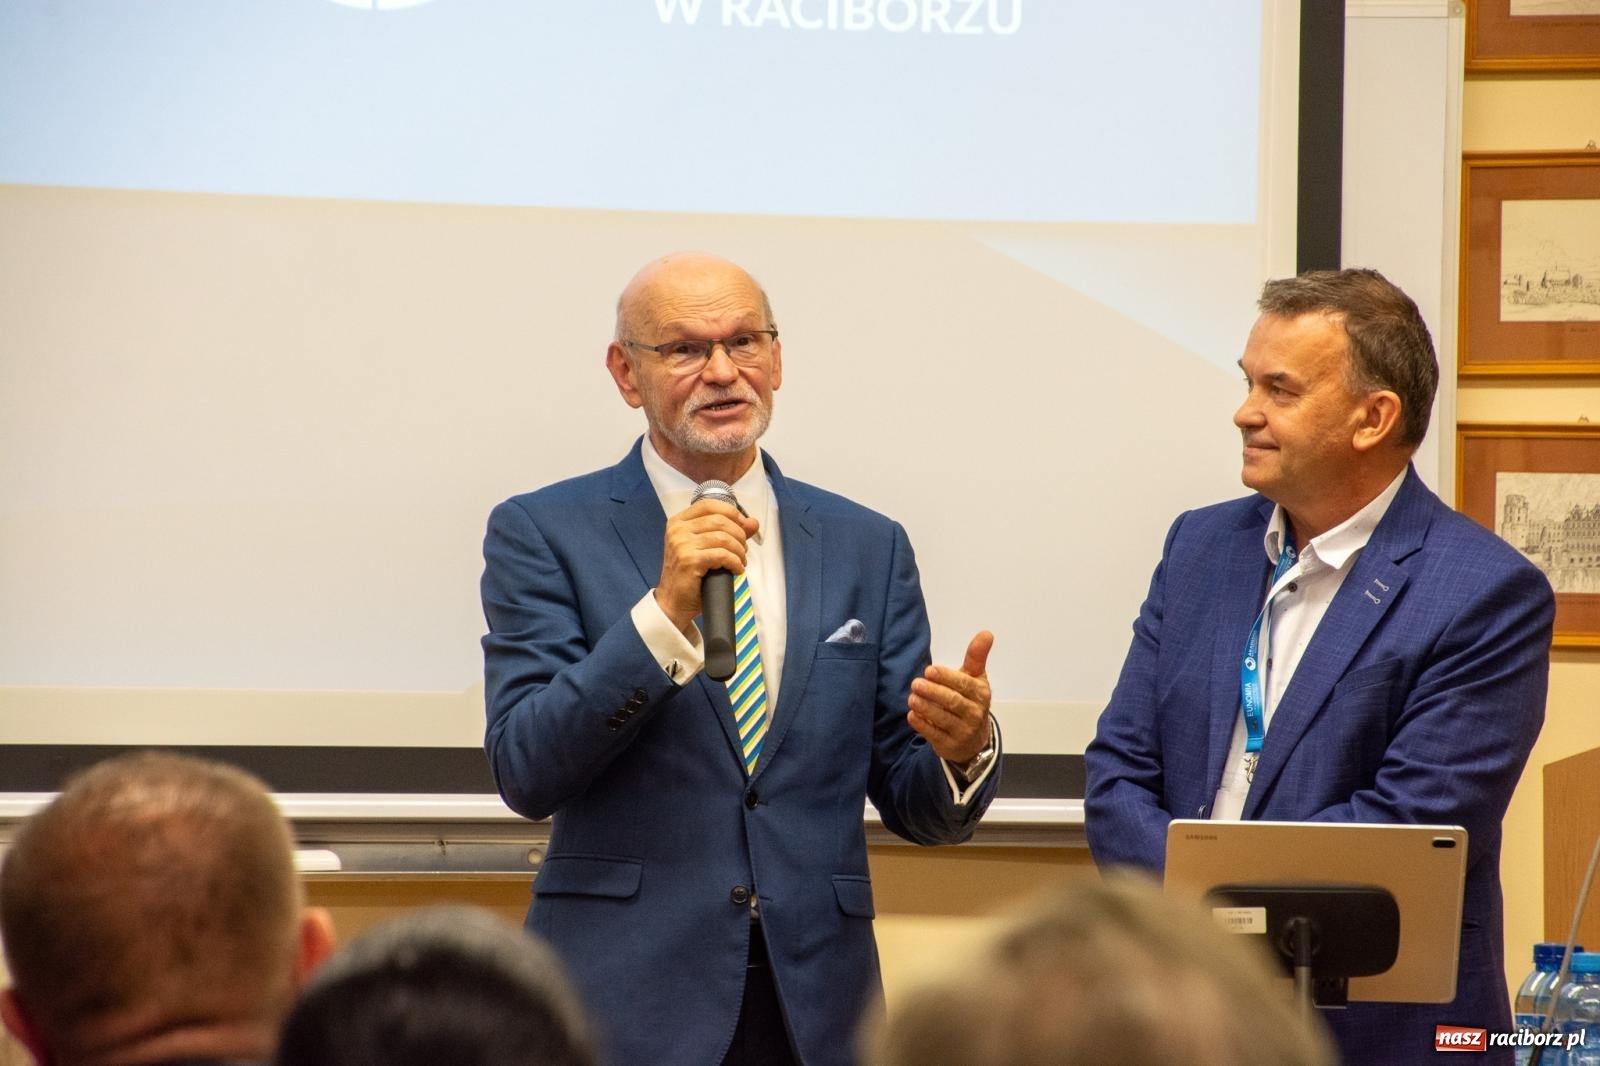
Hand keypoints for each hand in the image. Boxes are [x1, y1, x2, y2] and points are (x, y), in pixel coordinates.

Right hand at [653, 499, 759, 633]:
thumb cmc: (689, 575)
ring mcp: (682, 545)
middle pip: (720, 520)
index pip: (710, 505)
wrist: (673, 602)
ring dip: (739, 550)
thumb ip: (728, 531)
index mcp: (679, 522)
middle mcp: (678, 530)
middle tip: (742, 549)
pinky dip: (735, 562)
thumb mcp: (706, 548)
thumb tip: (753, 522)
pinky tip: (736, 569)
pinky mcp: (689, 560)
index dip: (732, 513)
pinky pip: (722, 555)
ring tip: (740, 560)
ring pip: (724, 537)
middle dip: (739, 535)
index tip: (744, 526)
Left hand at [907, 630, 993, 763]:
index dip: (946, 677)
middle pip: (953, 702)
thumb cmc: (970, 700)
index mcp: (981, 694)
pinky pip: (935, 735)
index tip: (929, 670)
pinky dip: (922, 725)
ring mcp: (963, 731)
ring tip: (912, 698)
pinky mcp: (950, 745)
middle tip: (916, 683)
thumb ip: (977, 656)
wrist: (973, 739)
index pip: (964, 684)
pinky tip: (912, 715)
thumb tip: (986, 633)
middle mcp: (974, 714)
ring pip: (943, 719)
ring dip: (926, 708)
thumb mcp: (975, 678)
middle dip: (933, 692)